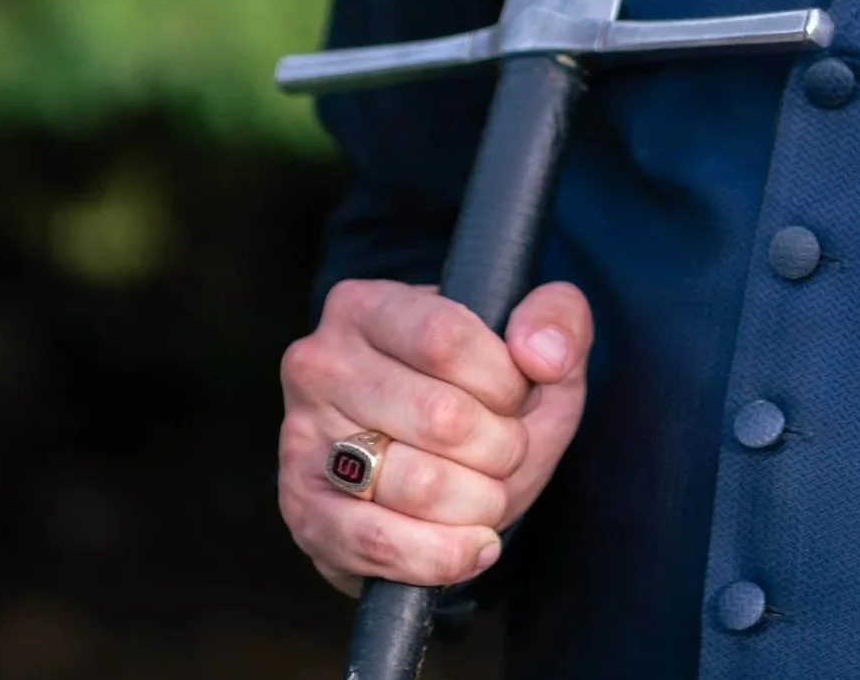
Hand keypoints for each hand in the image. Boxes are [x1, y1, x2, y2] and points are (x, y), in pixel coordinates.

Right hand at [277, 278, 592, 596]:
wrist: (436, 470)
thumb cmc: (484, 394)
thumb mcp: (532, 344)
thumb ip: (557, 319)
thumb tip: (542, 353)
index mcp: (366, 305)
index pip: (445, 337)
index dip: (502, 380)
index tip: (519, 396)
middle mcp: (320, 365)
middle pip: (440, 416)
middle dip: (501, 447)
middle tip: (507, 451)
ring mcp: (302, 442)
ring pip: (416, 484)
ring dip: (479, 501)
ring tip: (490, 494)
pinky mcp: (304, 514)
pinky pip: (379, 543)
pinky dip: (443, 554)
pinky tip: (475, 546)